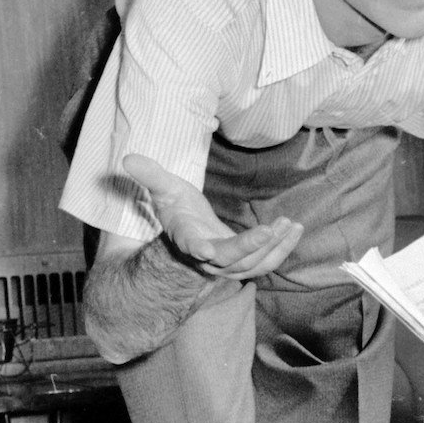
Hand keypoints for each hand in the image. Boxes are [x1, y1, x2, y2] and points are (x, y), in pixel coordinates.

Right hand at [124, 153, 302, 279]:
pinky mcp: (245, 263)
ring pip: (252, 265)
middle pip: (229, 260)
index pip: (190, 246)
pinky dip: (283, 249)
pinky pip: (266, 262)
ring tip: (289, 224)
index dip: (198, 248)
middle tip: (271, 229)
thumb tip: (127, 157)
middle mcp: (207, 257)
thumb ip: (151, 175)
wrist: (190, 235)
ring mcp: (227, 264)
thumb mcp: (165, 189)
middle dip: (250, 247)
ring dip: (273, 247)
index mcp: (186, 238)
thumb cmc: (179, 209)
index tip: (206, 250)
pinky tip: (296, 229)